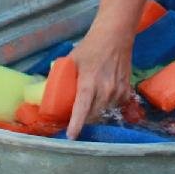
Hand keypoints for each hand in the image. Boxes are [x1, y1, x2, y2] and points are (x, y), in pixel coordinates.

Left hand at [66, 21, 135, 138]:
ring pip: (104, 112)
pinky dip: (108, 105)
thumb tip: (48, 89)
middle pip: (93, 115)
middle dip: (84, 119)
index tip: (71, 136)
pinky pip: (116, 106)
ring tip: (90, 104)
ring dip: (96, 112)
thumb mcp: (72, 60)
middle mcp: (105, 90)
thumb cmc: (91, 47)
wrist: (115, 37)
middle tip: (76, 118)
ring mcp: (117, 91)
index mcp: (89, 82)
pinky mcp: (126, 91)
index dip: (76, 124)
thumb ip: (62, 76)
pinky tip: (104, 96)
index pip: (82, 108)